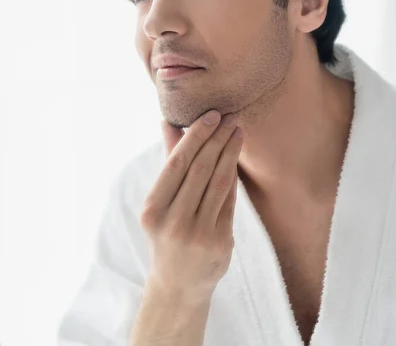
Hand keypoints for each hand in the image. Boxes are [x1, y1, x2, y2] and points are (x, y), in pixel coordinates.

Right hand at [140, 110, 242, 303]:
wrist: (178, 285)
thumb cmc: (166, 233)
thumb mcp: (159, 202)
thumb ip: (168, 160)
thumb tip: (169, 121)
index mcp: (152, 210)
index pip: (177, 163)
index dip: (196, 136)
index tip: (212, 115)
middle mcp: (173, 223)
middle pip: (200, 169)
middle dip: (217, 138)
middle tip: (230, 117)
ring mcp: (198, 235)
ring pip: (219, 182)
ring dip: (230, 152)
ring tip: (238, 130)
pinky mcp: (221, 242)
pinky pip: (230, 200)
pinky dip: (233, 175)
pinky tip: (236, 157)